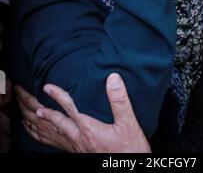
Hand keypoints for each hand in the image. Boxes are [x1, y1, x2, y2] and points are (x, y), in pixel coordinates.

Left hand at [16, 74, 150, 152]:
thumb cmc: (130, 149)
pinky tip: (49, 134)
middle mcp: (80, 139)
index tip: (47, 87)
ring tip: (33, 115)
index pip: (70, 108)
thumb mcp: (128, 124)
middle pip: (57, 122)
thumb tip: (112, 78)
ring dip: (42, 124)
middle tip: (30, 102)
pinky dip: (50, 137)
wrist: (129, 170)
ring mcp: (79, 148)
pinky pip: (59, 144)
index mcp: (89, 129)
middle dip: (43, 111)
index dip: (58, 96)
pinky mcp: (81, 153)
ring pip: (55, 134)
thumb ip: (119, 100)